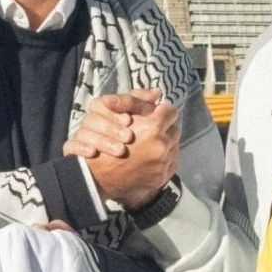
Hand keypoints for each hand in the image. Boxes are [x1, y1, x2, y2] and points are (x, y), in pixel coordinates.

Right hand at [68, 89, 179, 208]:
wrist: (97, 178)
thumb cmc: (103, 142)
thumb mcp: (116, 113)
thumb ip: (138, 100)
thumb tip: (157, 93)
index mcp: (153, 128)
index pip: (170, 111)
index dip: (161, 112)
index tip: (154, 115)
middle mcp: (161, 147)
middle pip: (174, 129)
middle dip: (164, 129)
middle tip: (151, 131)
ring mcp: (163, 164)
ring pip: (174, 146)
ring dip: (164, 143)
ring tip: (149, 145)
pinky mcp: (162, 177)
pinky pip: (171, 162)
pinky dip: (163, 159)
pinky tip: (148, 158)